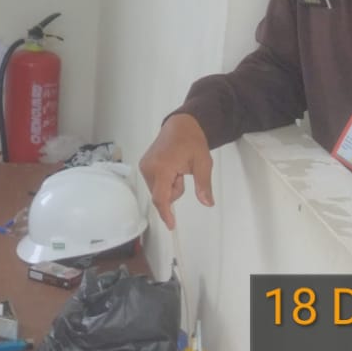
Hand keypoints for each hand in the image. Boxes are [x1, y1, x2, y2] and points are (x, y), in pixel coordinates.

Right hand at [138, 113, 213, 230]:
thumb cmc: (192, 141)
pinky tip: (171, 168)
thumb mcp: (203, 163)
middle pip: (161, 195)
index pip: (161, 197)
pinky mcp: (144, 165)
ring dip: (170, 186)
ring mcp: (144, 166)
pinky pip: (155, 183)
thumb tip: (208, 202)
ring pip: (158, 190)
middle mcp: (149, 167)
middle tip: (183, 174)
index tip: (171, 225)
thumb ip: (204, 185)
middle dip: (174, 190)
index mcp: (162, 167)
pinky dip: (164, 181)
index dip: (166, 213)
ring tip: (177, 168)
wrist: (181, 125)